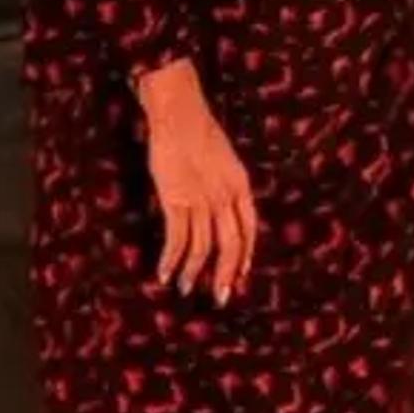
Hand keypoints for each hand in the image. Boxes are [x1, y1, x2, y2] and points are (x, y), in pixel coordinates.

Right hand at [137, 62, 258, 300]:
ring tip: (185, 290)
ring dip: (193, 273)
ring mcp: (201, 200)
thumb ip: (227, 186)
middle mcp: (225, 197)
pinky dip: (170, 260)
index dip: (245, 257)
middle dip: (224, 276)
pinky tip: (164, 273)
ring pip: (202, 248)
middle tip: (220, 298)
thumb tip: (222, 211)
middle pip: (230, 245)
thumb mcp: (225, 159)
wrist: (180, 114)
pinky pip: (176, 239)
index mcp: (241, 186)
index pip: (249, 230)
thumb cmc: (199, 132)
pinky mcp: (176, 200)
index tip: (240, 277)